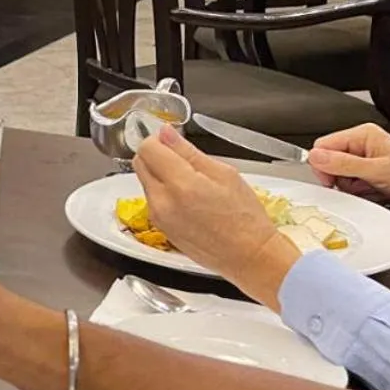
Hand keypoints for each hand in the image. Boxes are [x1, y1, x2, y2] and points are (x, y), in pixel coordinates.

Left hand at [134, 128, 298, 304]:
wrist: (249, 257)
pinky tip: (188, 199)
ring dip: (159, 174)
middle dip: (156, 154)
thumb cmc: (245, 217)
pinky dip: (163, 192)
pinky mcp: (160, 228)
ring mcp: (158, 217)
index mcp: (180, 184)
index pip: (147, 148)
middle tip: (182, 158)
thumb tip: (166, 133)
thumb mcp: (224, 174)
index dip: (159, 139)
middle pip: (140, 163)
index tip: (172, 141)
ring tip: (191, 182)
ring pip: (145, 181)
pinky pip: (152, 200)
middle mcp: (162, 202)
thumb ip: (188, 151)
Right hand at [308, 123, 389, 225]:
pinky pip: (349, 185)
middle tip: (360, 184)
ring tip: (372, 188)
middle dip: (341, 179)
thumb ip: (343, 164)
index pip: (323, 145)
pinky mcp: (367, 174)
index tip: (333, 180)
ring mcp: (364, 160)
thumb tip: (315, 156)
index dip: (323, 165)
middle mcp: (361, 144)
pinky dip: (359, 192)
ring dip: (352, 188)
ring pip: (338, 176)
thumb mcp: (377, 171)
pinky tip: (374, 191)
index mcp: (363, 134)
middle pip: (329, 162)